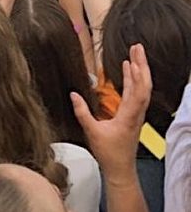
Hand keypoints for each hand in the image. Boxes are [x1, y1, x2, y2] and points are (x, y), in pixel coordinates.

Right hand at [71, 43, 151, 182]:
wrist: (120, 169)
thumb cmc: (109, 153)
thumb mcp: (92, 132)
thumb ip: (82, 113)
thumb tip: (73, 94)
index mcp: (128, 117)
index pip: (137, 93)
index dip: (135, 75)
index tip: (131, 59)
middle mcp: (136, 113)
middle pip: (144, 86)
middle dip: (142, 65)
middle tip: (137, 47)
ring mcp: (136, 114)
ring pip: (142, 89)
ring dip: (139, 70)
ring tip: (134, 54)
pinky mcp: (133, 115)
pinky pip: (136, 93)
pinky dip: (134, 79)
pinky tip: (128, 70)